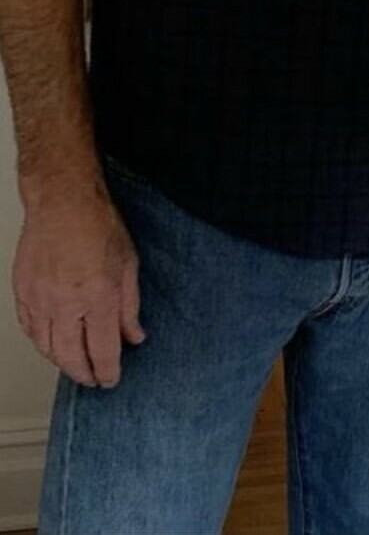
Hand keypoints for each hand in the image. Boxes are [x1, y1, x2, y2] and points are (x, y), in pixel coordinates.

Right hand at [13, 182, 144, 387]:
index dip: (108, 371)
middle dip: (84, 374)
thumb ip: (130, 306)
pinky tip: (52, 342)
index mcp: (97, 295)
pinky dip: (41, 342)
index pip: (103, 350)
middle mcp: (66, 301)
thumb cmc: (96, 223)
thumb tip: (134, 336)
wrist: (62, 200)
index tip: (111, 379)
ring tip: (75, 363)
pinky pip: (29, 328)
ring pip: (46, 347)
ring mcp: (40, 298)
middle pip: (71, 357)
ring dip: (62, 362)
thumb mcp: (128, 263)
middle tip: (92, 378)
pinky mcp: (22, 291)